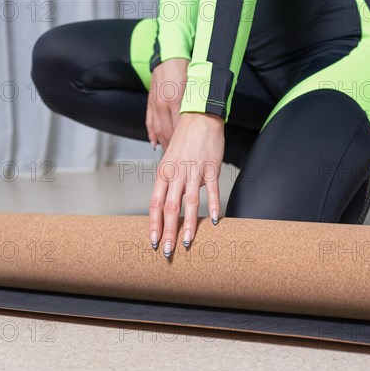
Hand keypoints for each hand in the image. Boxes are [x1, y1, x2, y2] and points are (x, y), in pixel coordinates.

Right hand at [146, 59, 188, 148]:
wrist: (169, 57)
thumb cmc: (185, 70)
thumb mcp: (193, 88)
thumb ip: (194, 106)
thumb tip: (200, 122)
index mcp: (175, 101)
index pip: (178, 128)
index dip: (182, 141)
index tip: (188, 150)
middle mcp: (163, 104)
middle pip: (167, 132)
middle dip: (173, 146)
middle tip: (179, 156)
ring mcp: (155, 105)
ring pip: (158, 130)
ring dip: (163, 143)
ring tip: (169, 153)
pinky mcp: (150, 103)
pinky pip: (149, 123)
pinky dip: (152, 135)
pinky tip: (155, 144)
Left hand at [149, 112, 224, 256]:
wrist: (199, 119)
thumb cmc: (184, 142)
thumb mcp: (169, 162)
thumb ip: (168, 183)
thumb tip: (169, 205)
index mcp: (163, 174)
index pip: (155, 204)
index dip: (154, 225)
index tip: (153, 242)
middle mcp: (176, 174)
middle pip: (169, 208)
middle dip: (168, 232)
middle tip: (168, 251)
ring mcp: (193, 172)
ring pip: (189, 202)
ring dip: (189, 224)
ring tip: (188, 242)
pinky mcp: (210, 168)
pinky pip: (212, 190)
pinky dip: (214, 205)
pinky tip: (216, 219)